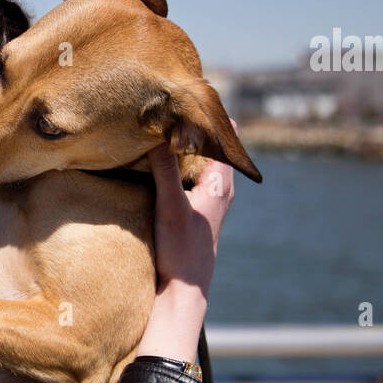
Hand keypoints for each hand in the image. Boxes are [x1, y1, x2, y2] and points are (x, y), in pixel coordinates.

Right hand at [134, 122, 237, 362]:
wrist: (184, 293)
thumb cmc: (183, 252)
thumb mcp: (170, 207)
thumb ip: (165, 170)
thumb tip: (159, 132)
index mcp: (221, 184)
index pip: (223, 136)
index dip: (211, 112)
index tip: (193, 89)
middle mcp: (220, 190)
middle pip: (215, 145)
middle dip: (198, 123)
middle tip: (177, 98)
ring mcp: (209, 201)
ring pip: (204, 161)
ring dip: (189, 143)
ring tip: (169, 122)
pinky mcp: (195, 212)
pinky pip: (192, 175)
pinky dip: (181, 161)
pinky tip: (163, 159)